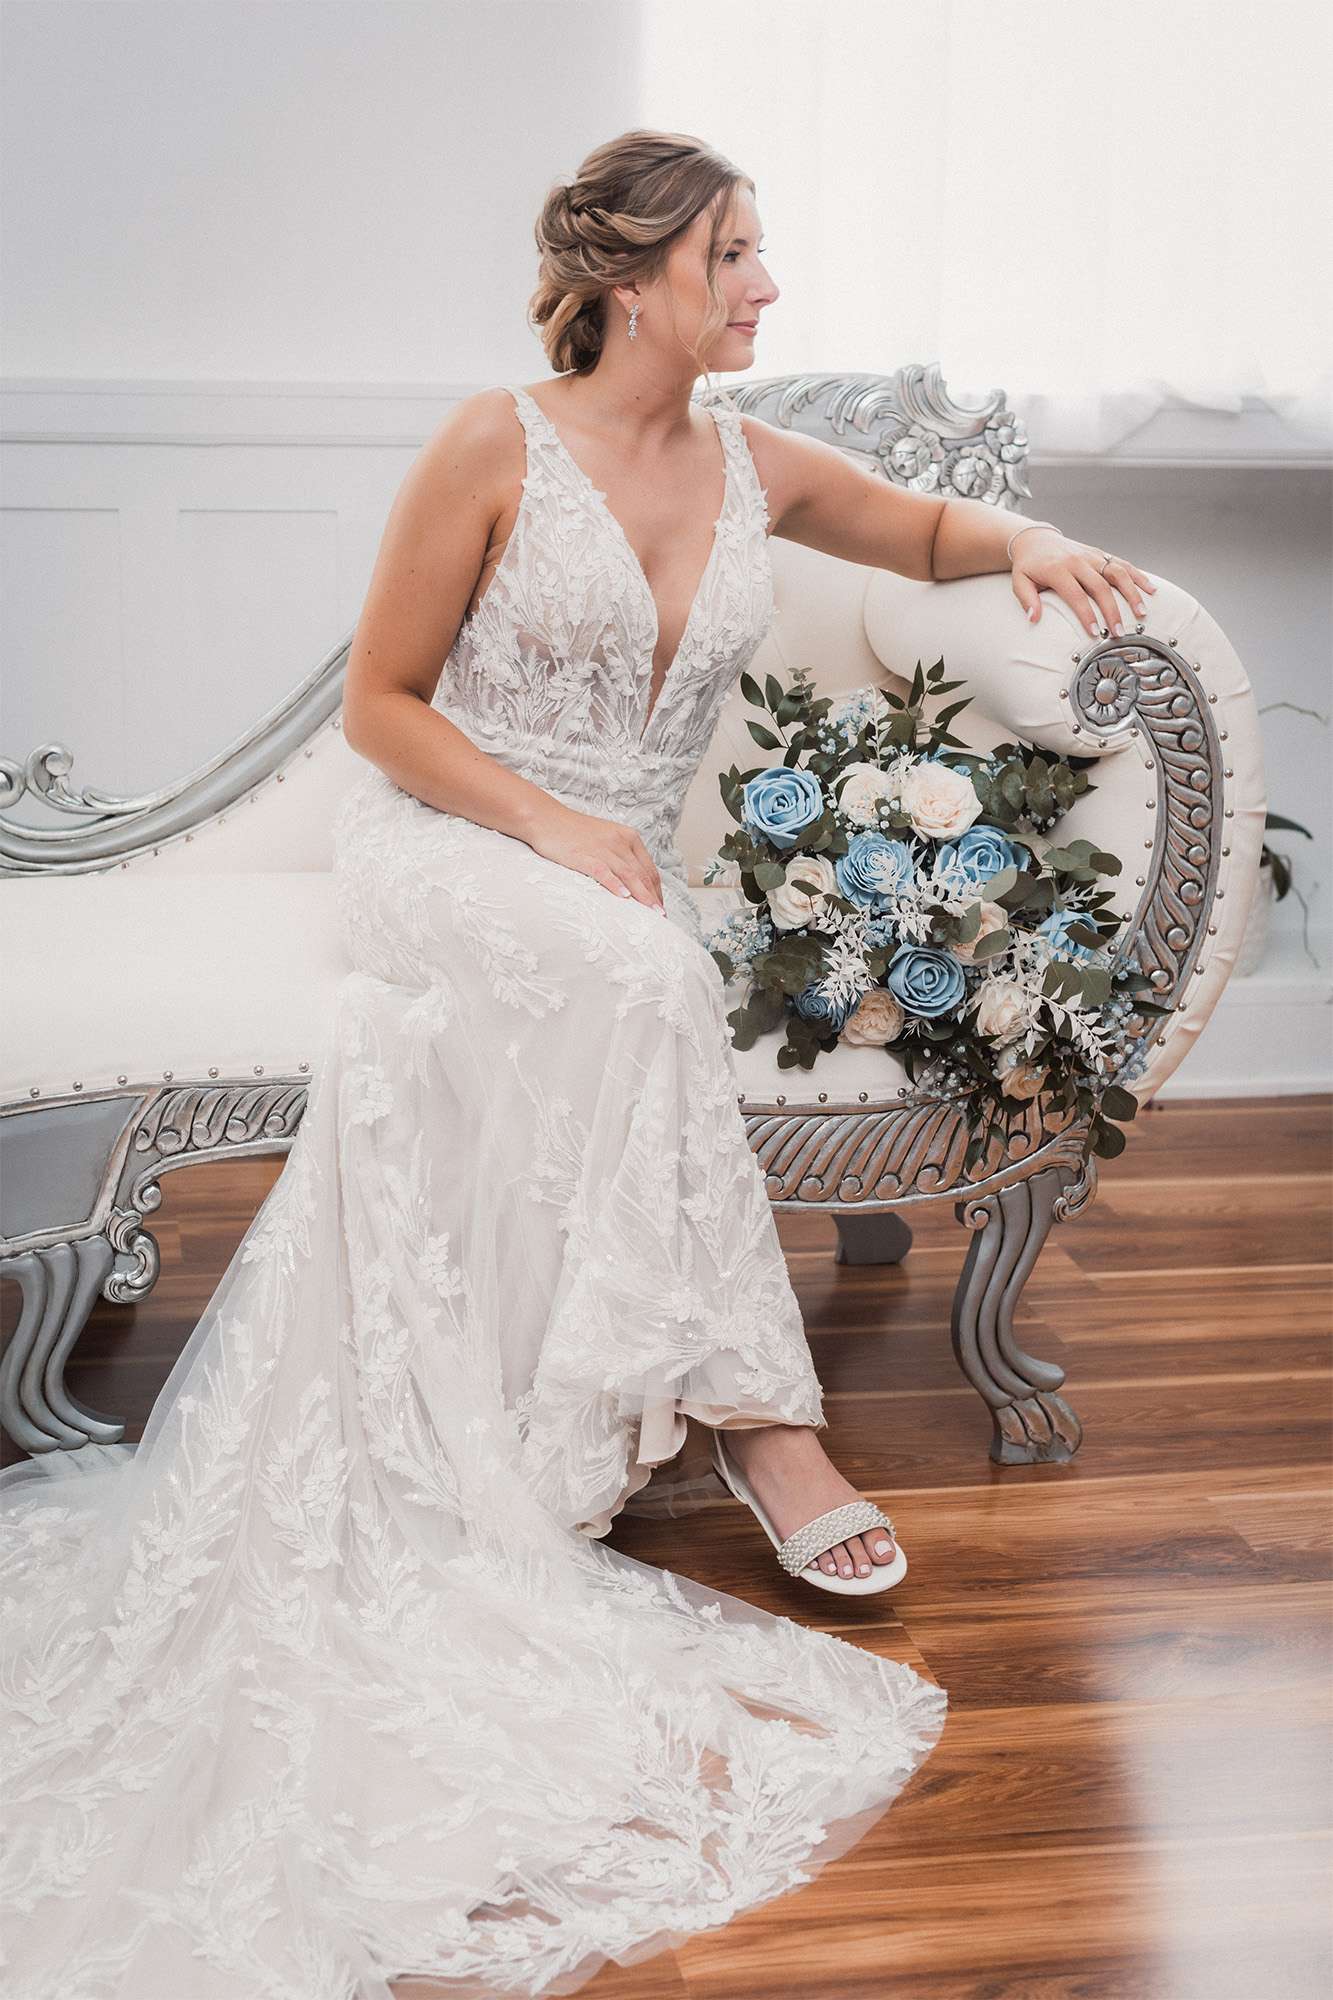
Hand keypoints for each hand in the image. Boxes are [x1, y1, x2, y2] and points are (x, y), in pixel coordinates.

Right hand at [527, 804, 666, 912]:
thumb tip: (634, 883)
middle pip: (643, 874)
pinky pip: (603, 872)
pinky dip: (615, 885)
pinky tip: (624, 897)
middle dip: (654, 898)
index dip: (657, 891)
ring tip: (651, 914)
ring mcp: (602, 848)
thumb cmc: (575, 833)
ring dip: (642, 896)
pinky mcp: (584, 855)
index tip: (660, 907)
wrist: (546, 818)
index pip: (649, 869)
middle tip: (661, 918)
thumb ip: (622, 857)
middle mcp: (619, 841)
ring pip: (629, 875)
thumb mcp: (606, 840)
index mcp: (628, 838)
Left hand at [1010, 526, 1156, 636]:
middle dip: (1112, 611)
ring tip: (1142, 613)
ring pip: (1117, 573)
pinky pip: (1122, 564)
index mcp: (1058, 569)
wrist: (1036, 539)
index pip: (1076, 595)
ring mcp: (1092, 556)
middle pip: (1101, 587)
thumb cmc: (1028, 565)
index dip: (1087, 615)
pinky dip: (1138, 576)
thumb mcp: (1019, 581)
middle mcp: (1078, 561)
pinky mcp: (1101, 554)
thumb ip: (1027, 600)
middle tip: (1120, 632)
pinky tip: (1151, 589)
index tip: (1095, 633)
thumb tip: (1033, 619)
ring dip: (1132, 593)